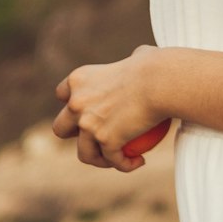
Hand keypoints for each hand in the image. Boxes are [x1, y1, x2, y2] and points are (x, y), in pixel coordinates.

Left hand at [53, 44, 162, 171]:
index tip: (85, 109)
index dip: (69, 103)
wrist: (161, 82)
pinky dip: (126, 165)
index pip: (62, 94)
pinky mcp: (105, 141)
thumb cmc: (156, 65)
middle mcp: (77, 102)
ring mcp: (88, 124)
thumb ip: (131, 61)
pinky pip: (114, 160)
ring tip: (115, 157)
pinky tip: (138, 163)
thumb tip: (139, 58)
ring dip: (97, 158)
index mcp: (79, 79)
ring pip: (84, 153)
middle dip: (72, 133)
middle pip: (61, 128)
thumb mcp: (139, 56)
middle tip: (94, 134)